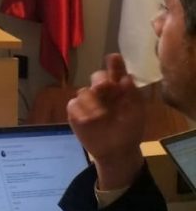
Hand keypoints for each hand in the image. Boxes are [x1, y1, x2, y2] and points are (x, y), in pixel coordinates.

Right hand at [67, 53, 146, 189]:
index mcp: (119, 89)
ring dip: (92, 103)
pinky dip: (81, 112)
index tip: (114, 57)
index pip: (116, 71)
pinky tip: (89, 121)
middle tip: (104, 87)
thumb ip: (132, 94)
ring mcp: (88, 101)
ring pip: (84, 91)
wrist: (117, 152)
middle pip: (97, 77)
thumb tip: (127, 77)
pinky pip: (73, 105)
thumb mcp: (136, 112)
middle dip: (99, 80)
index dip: (114, 64)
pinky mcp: (75, 112)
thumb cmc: (129, 130)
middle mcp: (103, 92)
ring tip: (100, 117)